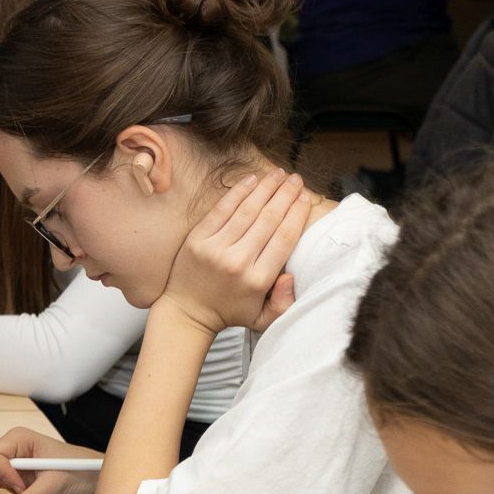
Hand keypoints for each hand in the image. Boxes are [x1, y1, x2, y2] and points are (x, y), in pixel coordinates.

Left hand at [158, 169, 312, 334]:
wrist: (187, 313)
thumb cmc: (229, 312)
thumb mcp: (262, 319)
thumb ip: (284, 303)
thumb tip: (291, 275)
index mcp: (257, 281)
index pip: (284, 239)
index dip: (297, 214)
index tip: (306, 199)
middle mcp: (238, 262)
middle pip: (268, 220)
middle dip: (286, 195)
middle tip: (297, 179)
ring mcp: (215, 248)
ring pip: (247, 210)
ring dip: (266, 188)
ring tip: (279, 173)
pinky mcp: (198, 239)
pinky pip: (222, 209)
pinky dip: (238, 192)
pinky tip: (252, 179)